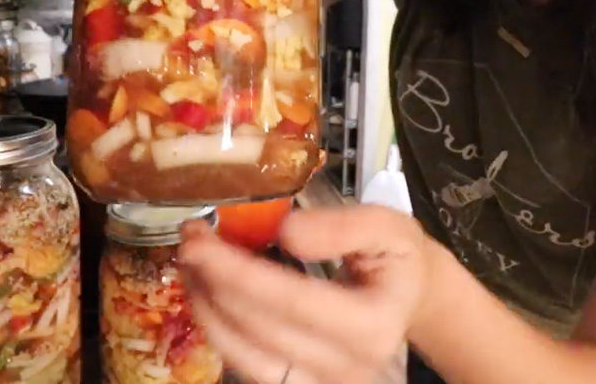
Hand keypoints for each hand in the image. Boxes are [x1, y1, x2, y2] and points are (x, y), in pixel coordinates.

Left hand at [179, 206, 432, 383]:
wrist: (407, 298)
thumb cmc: (395, 259)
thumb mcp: (388, 227)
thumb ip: (342, 226)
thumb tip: (286, 231)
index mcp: (373, 326)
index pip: (292, 301)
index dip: (237, 273)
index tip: (200, 240)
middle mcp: (347, 368)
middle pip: (259, 330)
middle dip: (213, 283)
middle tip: (189, 241)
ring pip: (244, 357)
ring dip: (207, 308)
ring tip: (192, 264)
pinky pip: (245, 365)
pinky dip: (219, 327)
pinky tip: (207, 290)